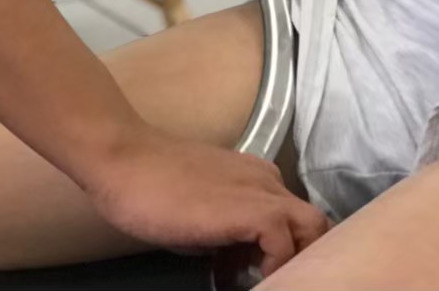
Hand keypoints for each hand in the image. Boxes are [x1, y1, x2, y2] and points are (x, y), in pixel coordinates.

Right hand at [85, 125, 326, 273]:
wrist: (125, 160)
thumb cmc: (148, 185)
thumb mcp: (197, 214)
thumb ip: (224, 231)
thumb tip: (234, 259)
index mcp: (253, 177)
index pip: (291, 214)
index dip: (279, 248)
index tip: (244, 269)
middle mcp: (266, 180)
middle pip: (312, 222)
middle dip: (298, 255)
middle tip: (261, 277)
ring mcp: (263, 191)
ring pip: (313, 228)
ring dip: (294, 260)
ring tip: (257, 278)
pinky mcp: (255, 209)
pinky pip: (287, 243)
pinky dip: (275, 266)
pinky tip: (244, 277)